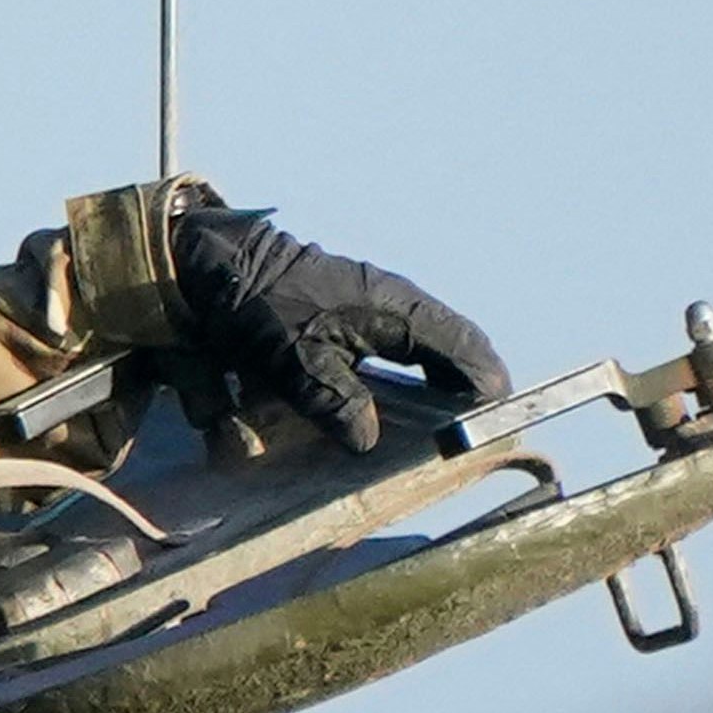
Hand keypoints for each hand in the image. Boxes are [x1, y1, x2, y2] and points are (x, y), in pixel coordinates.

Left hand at [171, 204, 507, 452]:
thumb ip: (334, 402)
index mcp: (396, 310)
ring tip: (445, 425)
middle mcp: (397, 306)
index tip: (494, 420)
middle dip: (466, 388)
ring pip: (429, 350)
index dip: (483, 385)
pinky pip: (396, 353)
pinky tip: (397, 409)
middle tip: (473, 431)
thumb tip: (368, 444)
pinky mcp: (354, 320)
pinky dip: (404, 379)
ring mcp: (378, 310)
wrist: (219, 268)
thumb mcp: (295, 362)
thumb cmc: (259, 309)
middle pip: (454, 350)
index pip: (463, 347)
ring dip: (442, 382)